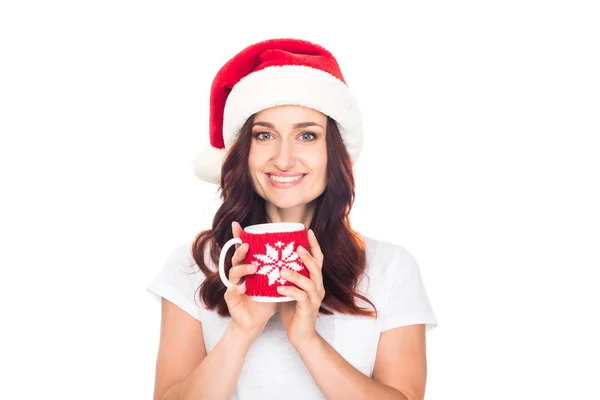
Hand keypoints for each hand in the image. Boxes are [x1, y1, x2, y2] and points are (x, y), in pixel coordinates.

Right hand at [224, 221, 276, 339]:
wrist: (255, 322)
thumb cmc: (264, 300)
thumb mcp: (273, 281)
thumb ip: (280, 268)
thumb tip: (296, 252)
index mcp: (248, 268)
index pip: (243, 251)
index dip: (238, 237)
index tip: (237, 224)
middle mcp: (239, 274)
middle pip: (236, 258)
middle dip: (241, 250)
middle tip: (248, 246)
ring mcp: (233, 285)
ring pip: (233, 273)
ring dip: (242, 268)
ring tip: (253, 267)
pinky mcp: (231, 299)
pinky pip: (231, 292)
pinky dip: (236, 289)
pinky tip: (242, 287)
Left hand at [277, 229, 325, 348]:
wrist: (301, 335)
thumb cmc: (294, 311)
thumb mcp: (292, 289)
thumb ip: (289, 276)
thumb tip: (276, 259)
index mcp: (315, 281)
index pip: (318, 259)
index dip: (314, 245)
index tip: (308, 231)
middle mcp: (318, 287)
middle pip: (316, 267)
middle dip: (307, 255)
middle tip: (297, 246)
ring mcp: (314, 298)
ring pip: (309, 282)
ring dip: (296, 274)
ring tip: (282, 270)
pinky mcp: (308, 309)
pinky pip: (300, 297)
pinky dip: (290, 291)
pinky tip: (279, 288)